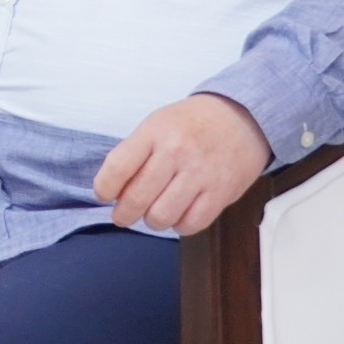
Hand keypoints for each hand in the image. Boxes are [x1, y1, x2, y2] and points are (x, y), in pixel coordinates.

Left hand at [93, 94, 269, 233]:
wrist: (241, 117)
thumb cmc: (192, 122)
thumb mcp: (157, 124)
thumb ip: (136, 152)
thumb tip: (114, 187)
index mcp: (154, 132)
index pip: (117, 167)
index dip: (104, 188)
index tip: (102, 196)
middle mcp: (176, 152)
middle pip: (137, 197)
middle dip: (123, 214)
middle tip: (122, 216)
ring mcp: (200, 174)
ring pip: (162, 215)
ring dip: (152, 221)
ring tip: (152, 214)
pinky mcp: (222, 192)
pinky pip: (192, 223)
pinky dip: (179, 226)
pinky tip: (178, 215)